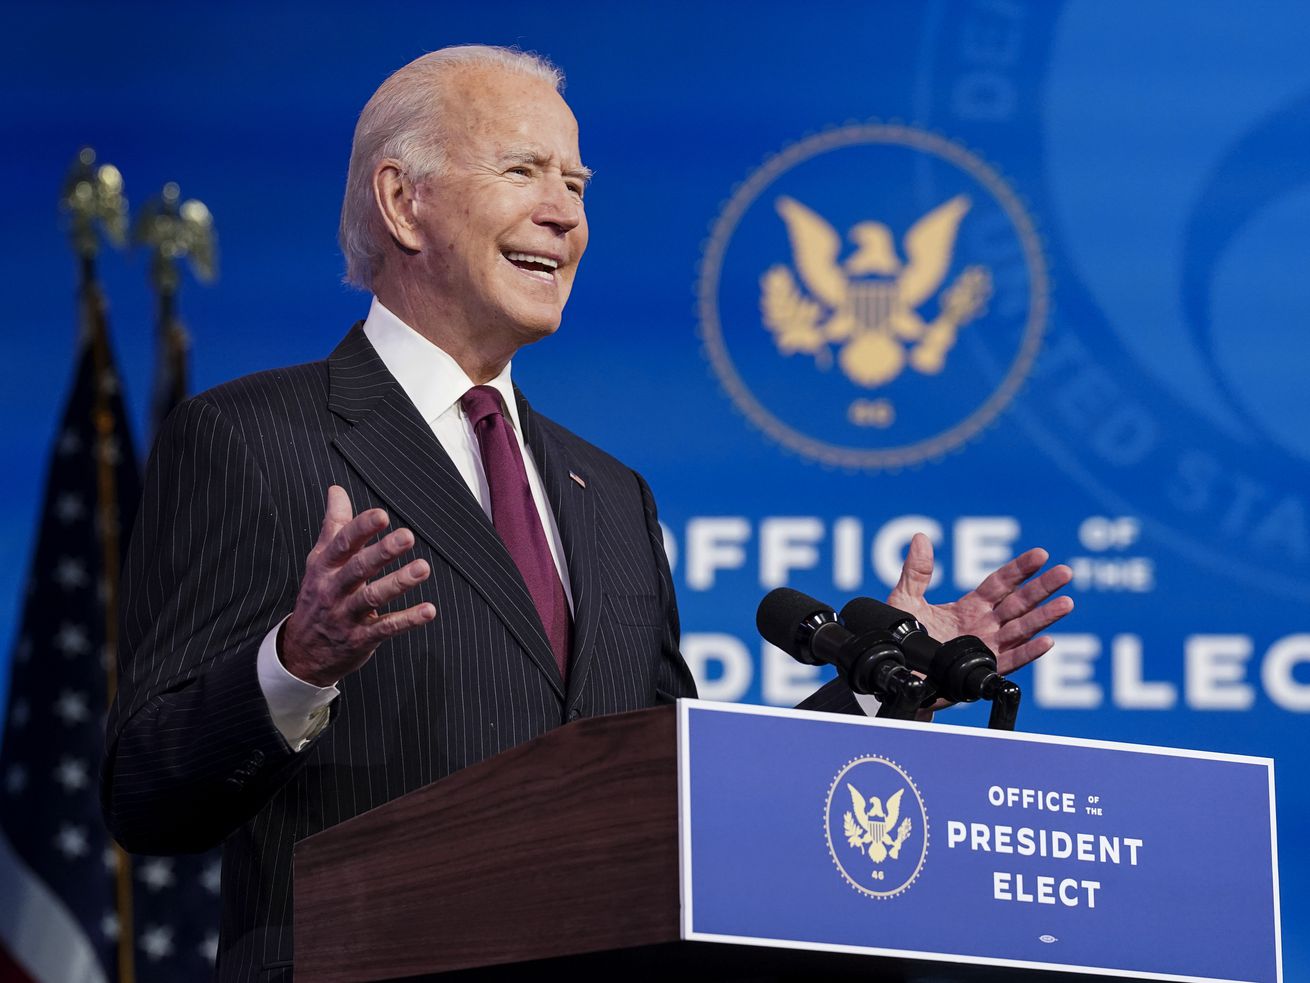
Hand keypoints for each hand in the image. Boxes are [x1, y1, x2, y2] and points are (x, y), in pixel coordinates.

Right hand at [280, 486, 434, 686]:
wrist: (300, 653)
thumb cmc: (317, 597)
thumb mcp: (319, 561)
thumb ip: (334, 526)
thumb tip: (337, 490)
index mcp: (324, 567)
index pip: (342, 544)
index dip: (361, 529)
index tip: (381, 515)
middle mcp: (333, 590)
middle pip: (358, 569)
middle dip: (382, 552)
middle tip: (408, 536)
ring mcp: (346, 616)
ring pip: (372, 598)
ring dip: (398, 583)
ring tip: (423, 568)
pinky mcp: (360, 639)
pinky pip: (385, 628)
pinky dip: (407, 620)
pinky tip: (429, 610)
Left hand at [887, 532, 1072, 676]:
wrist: (896, 673)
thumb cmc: (902, 639)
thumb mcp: (905, 599)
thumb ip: (916, 571)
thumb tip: (921, 537)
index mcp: (969, 607)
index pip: (1001, 583)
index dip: (1020, 569)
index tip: (1041, 554)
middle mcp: (984, 625)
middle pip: (1019, 603)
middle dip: (1042, 588)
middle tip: (1065, 572)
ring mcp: (987, 647)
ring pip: (1022, 629)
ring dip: (1044, 617)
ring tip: (1066, 603)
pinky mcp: (984, 669)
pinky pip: (1011, 660)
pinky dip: (1028, 652)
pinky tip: (1047, 642)